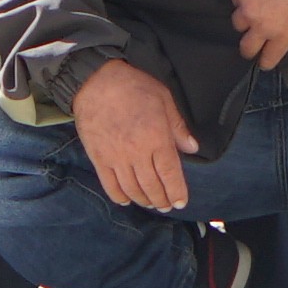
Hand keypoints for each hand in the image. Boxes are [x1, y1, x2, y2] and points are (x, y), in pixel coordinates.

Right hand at [71, 58, 194, 213]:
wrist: (96, 81)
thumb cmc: (133, 87)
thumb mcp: (163, 99)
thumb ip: (178, 126)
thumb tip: (192, 148)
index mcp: (156, 138)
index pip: (170, 174)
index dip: (177, 192)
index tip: (181, 202)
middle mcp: (137, 152)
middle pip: (152, 186)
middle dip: (162, 200)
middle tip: (166, 206)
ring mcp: (116, 157)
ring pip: (132, 189)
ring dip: (143, 200)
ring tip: (150, 203)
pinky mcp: (98, 158)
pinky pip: (110, 185)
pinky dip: (119, 196)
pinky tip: (126, 200)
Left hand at [227, 0, 287, 70]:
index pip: (236, 0)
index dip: (247, 0)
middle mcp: (248, 10)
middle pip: (238, 23)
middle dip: (247, 22)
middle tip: (256, 20)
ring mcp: (264, 28)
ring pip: (247, 46)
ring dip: (249, 47)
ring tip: (252, 49)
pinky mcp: (282, 39)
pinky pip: (269, 57)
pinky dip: (266, 61)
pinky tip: (265, 62)